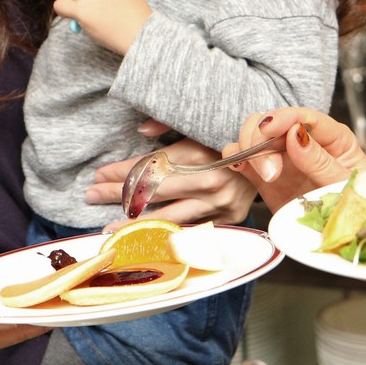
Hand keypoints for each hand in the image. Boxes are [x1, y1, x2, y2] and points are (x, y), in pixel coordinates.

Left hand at [86, 120, 258, 229]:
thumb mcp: (201, 124)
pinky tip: (145, 240)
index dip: (122, 170)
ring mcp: (219, 204)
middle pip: (154, 191)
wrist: (275, 156)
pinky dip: (167, 234)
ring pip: (169, 217)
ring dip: (136, 223)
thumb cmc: (230, 137)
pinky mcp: (229, 219)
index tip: (99, 173)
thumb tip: (141, 131)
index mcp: (200, 154)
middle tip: (91, 195)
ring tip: (108, 228)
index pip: (151, 165)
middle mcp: (209, 181)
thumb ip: (170, 124)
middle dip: (118, 194)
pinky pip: (191, 229)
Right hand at [230, 108, 365, 212]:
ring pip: (253, 133)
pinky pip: (241, 156)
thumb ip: (320, 160)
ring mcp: (281, 156)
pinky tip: (239, 166)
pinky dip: (235, 156)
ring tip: (267, 176)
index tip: (270, 128)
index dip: (284, 117)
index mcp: (331, 137)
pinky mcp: (263, 174)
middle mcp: (302, 141)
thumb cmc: (353, 204)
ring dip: (250, 149)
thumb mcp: (343, 183)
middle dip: (264, 140)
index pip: (304, 116)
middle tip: (271, 171)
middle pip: (272, 121)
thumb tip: (296, 133)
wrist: (342, 234)